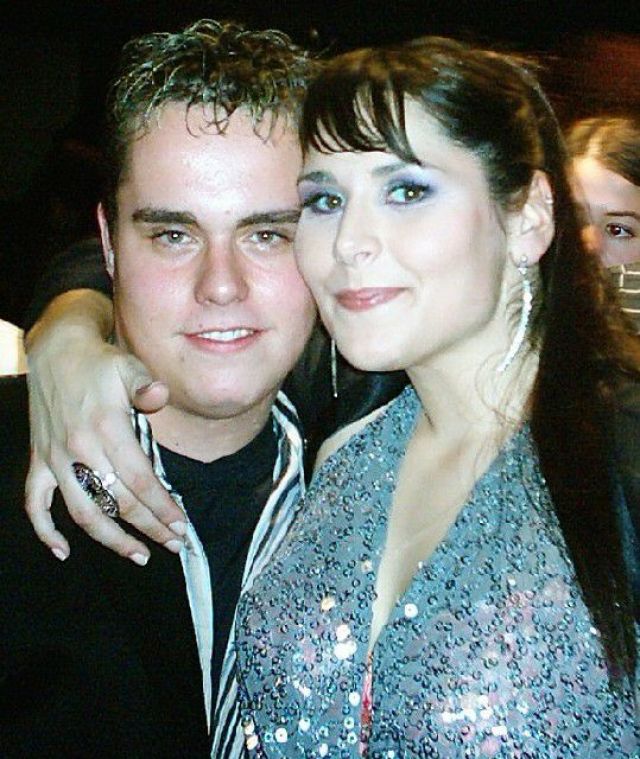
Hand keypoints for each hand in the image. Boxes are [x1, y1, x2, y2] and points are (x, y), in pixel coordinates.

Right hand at [24, 291, 185, 562]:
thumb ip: (145, 385)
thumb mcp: (128, 367)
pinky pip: (35, 504)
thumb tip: (159, 396)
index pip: (139, 482)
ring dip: (110, 539)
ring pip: (82, 511)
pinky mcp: (39, 461)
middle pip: (117, 502)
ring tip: (137, 555)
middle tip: (173, 544)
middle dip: (149, 528)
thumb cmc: (100, 363)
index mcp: (106, 429)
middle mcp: (79, 449)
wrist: (55, 351)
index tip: (182, 527)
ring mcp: (55, 458)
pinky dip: (45, 530)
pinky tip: (62, 552)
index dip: (162, 509)